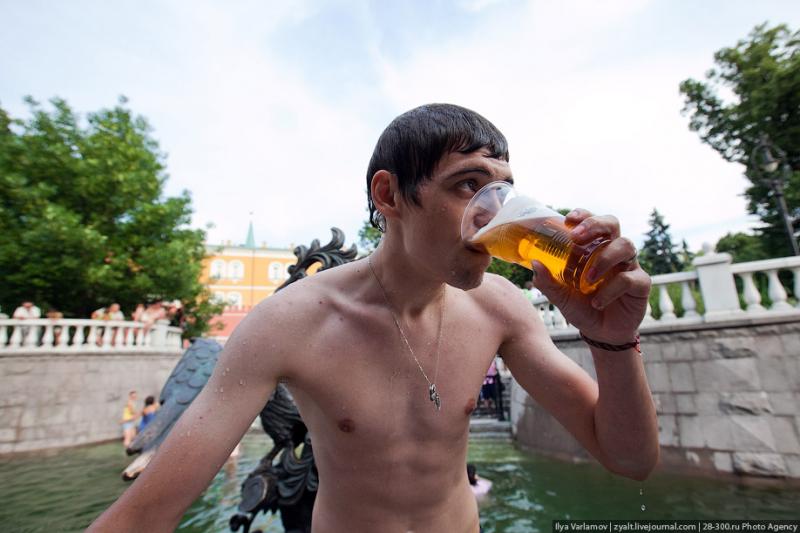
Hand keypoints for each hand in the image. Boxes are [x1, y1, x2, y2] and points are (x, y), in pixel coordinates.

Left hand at [532, 209, 650, 343]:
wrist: (601, 334)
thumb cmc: (581, 307)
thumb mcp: (560, 296)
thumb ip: (547, 281)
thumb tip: (535, 263)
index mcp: (594, 248)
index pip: (592, 222)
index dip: (583, 215)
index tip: (569, 219)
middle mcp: (613, 251)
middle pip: (612, 224)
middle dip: (595, 225)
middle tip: (577, 238)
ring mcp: (629, 265)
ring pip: (625, 246)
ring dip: (604, 259)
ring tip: (587, 278)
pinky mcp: (640, 284)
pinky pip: (630, 278)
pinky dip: (611, 290)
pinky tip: (597, 302)